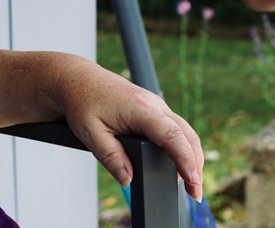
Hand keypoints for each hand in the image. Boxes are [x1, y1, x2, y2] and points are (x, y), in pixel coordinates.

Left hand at [61, 64, 203, 200]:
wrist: (78, 79)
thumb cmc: (82, 101)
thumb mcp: (90, 132)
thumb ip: (110, 157)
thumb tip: (128, 180)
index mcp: (140, 108)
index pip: (172, 136)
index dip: (185, 160)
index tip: (192, 182)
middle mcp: (154, 104)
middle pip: (187, 135)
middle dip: (195, 165)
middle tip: (194, 194)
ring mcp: (156, 105)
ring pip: (184, 131)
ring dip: (192, 156)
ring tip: (191, 186)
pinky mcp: (154, 110)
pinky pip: (176, 128)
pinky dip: (183, 146)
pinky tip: (182, 164)